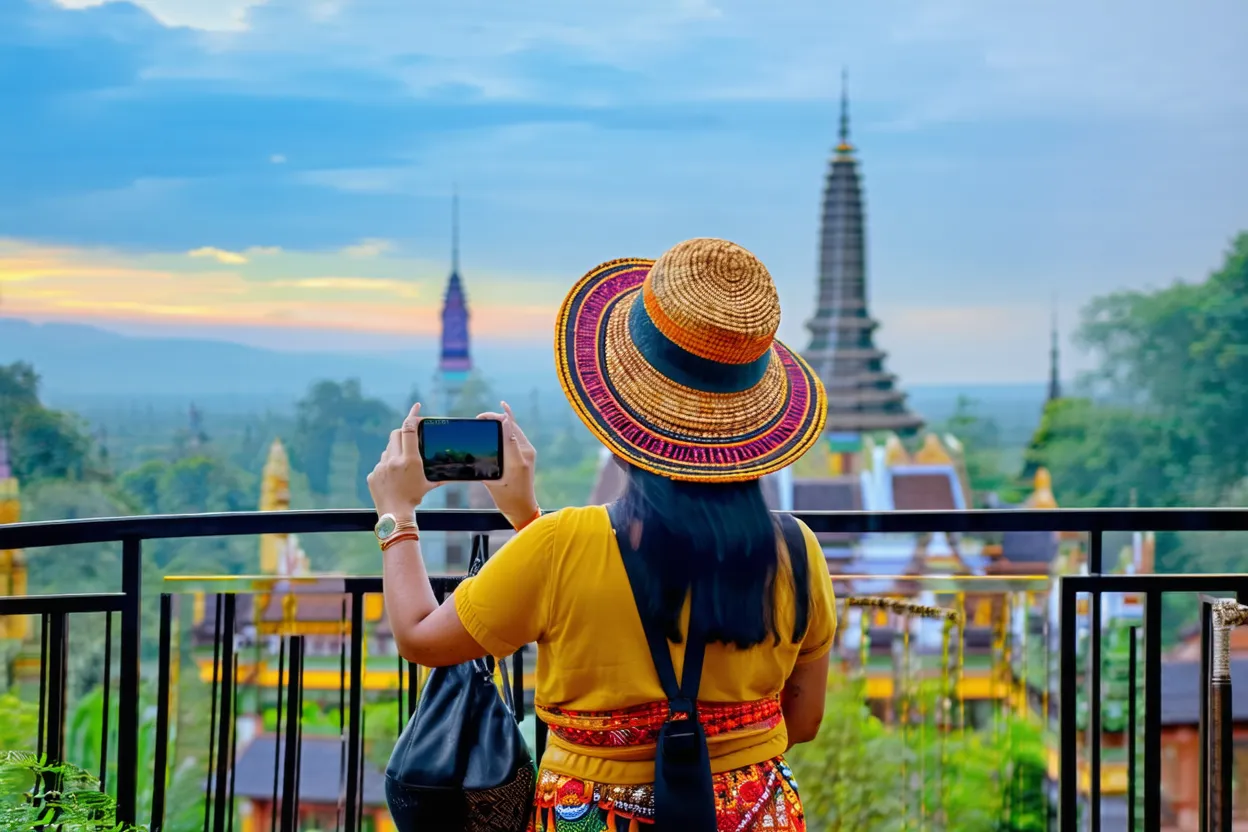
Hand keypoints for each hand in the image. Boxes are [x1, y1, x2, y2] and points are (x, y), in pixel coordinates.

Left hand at [367, 403, 441, 517]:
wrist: (395, 515)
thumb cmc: (415, 498)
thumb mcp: (429, 484)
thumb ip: (439, 474)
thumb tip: (454, 472)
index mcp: (410, 460)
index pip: (409, 430)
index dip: (412, 415)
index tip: (416, 406)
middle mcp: (393, 460)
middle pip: (396, 434)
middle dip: (403, 433)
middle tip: (410, 438)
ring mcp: (381, 467)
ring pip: (388, 450)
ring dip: (395, 452)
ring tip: (402, 468)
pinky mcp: (372, 474)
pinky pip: (381, 465)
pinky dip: (387, 467)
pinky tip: (393, 479)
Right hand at [476, 401, 538, 525]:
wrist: (523, 508)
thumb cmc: (508, 497)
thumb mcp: (493, 481)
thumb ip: (489, 461)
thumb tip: (483, 444)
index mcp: (518, 458)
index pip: (508, 430)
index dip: (496, 420)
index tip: (483, 417)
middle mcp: (526, 452)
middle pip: (512, 427)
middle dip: (496, 419)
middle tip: (480, 418)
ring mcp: (528, 452)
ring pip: (515, 430)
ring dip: (502, 422)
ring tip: (485, 419)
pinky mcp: (528, 454)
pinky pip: (518, 435)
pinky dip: (509, 425)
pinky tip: (504, 412)